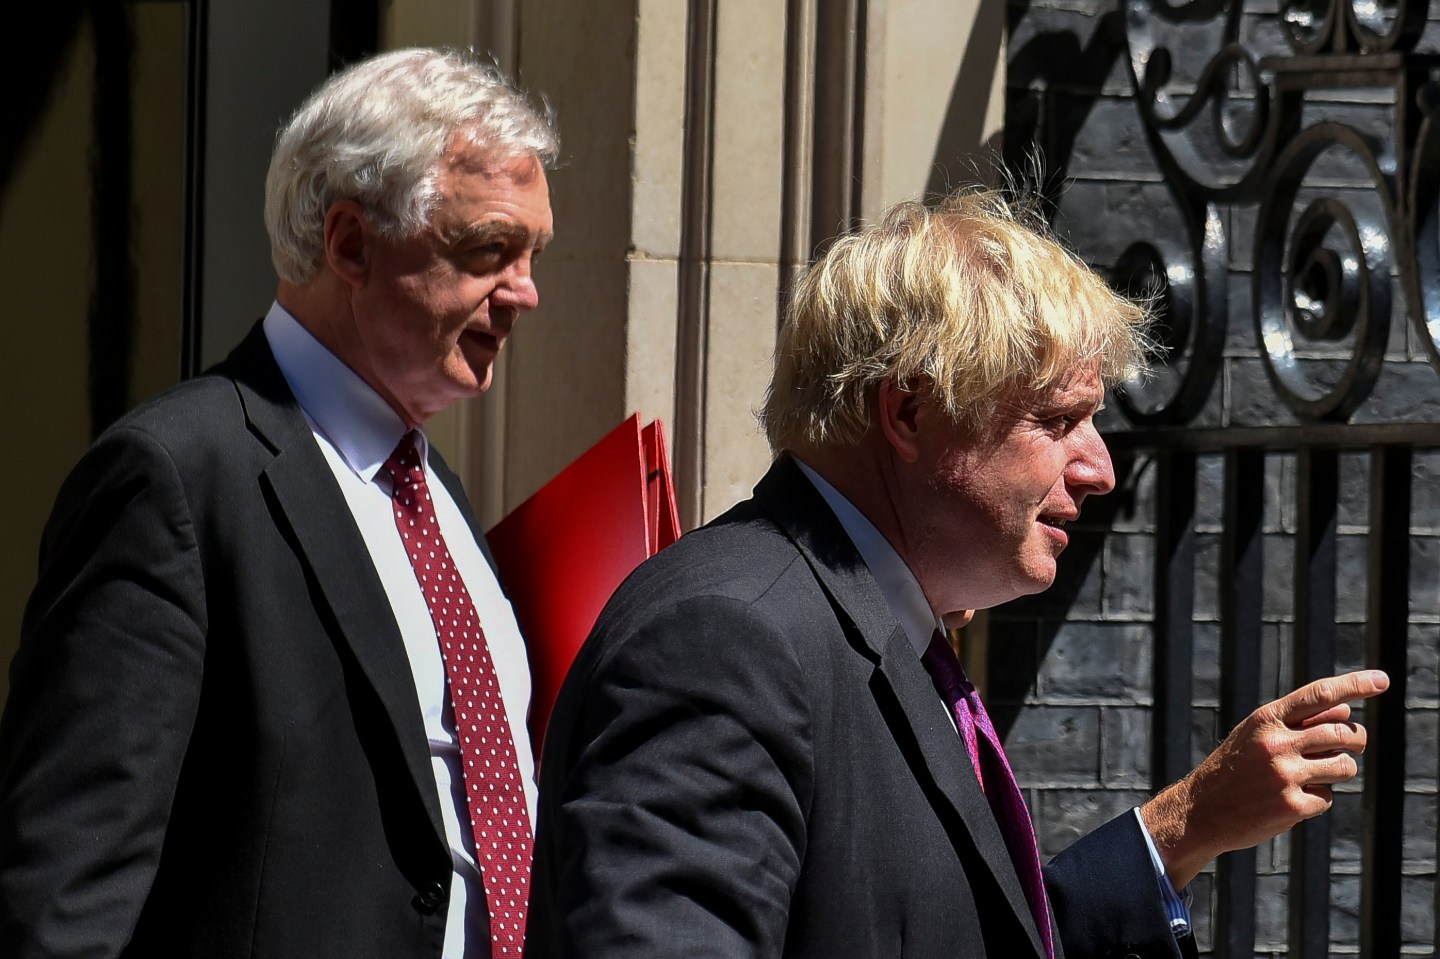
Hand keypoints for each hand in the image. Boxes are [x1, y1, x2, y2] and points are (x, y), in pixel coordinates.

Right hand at [1139, 668, 1389, 889]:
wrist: (1200, 810)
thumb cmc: (1234, 768)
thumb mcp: (1257, 735)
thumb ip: (1298, 721)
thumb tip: (1345, 708)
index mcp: (1266, 719)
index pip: (1319, 695)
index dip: (1354, 684)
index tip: (1382, 680)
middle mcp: (1276, 743)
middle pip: (1344, 733)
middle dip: (1355, 740)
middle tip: (1349, 746)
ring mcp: (1284, 775)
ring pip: (1344, 767)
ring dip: (1336, 772)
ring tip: (1310, 777)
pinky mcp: (1292, 806)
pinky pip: (1327, 798)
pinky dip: (1315, 800)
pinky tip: (1288, 801)